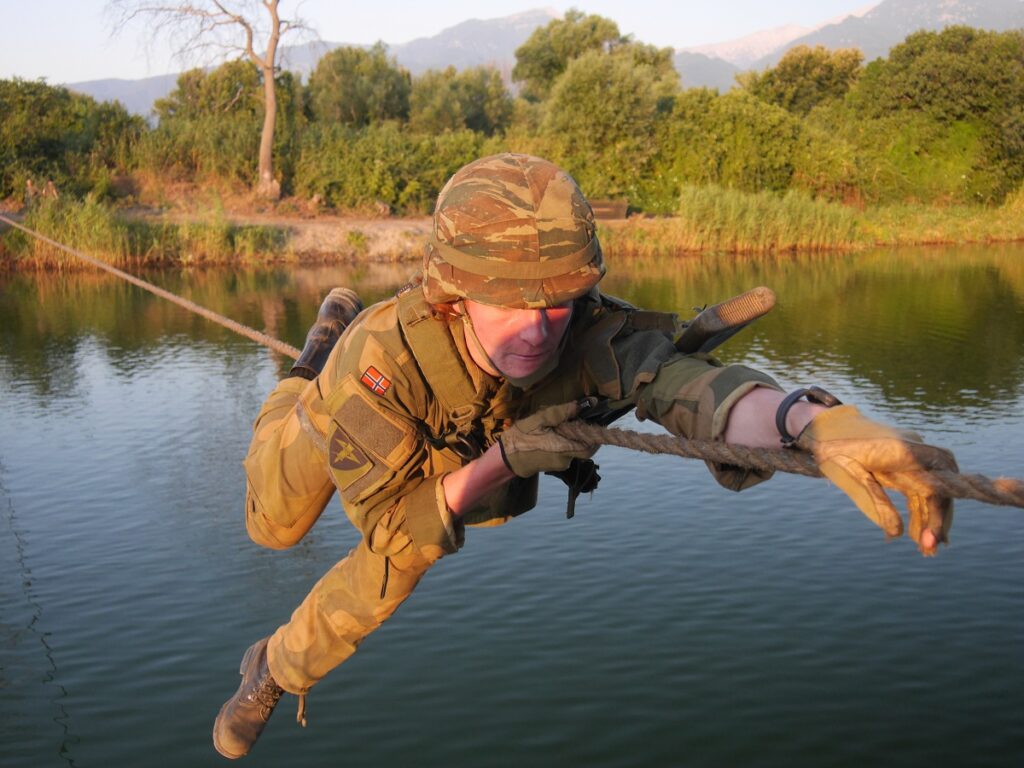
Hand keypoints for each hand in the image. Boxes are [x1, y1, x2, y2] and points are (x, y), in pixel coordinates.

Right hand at [498, 400, 596, 477]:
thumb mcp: (539, 420)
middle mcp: (565, 460)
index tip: (593, 422)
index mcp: (564, 449)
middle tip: (574, 421)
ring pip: (574, 450)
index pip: (591, 446)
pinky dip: (563, 444)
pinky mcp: (554, 466)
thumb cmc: (522, 437)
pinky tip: (551, 436)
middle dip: (582, 435)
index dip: (595, 436)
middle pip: (584, 448)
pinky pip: (565, 454)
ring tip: (558, 427)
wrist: (506, 458)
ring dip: (571, 439)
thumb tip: (582, 405)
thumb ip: (561, 412)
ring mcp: (560, 465)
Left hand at [796, 405, 956, 555]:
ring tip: (926, 549)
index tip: (932, 541)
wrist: (828, 425)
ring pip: (933, 489)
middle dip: (939, 520)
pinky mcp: (908, 461)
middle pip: (941, 488)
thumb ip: (876, 502)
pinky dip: (921, 509)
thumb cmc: (835, 450)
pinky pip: (922, 487)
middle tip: (930, 550)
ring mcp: (914, 453)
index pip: (933, 487)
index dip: (938, 516)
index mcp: (902, 452)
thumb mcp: (850, 476)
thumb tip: (897, 533)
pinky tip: (918, 532)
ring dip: (931, 518)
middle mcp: (915, 449)